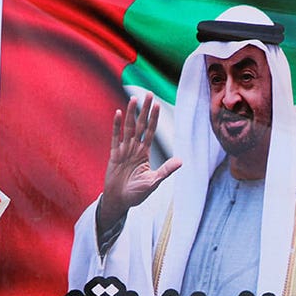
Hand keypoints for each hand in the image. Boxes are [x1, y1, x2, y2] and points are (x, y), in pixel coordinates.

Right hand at [97, 95, 179, 231]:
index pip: (150, 131)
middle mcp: (134, 148)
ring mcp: (123, 150)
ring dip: (132, 113)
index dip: (154, 118)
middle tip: (149, 94)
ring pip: (128, 128)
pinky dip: (117, 126)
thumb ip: (165, 170)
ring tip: (134, 99)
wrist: (120, 201)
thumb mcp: (154, 182)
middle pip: (140, 125)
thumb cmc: (137, 193)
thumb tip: (181, 161)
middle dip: (144, 110)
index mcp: (144, 153)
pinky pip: (116, 138)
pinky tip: (119, 114)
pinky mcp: (114, 155)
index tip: (157, 104)